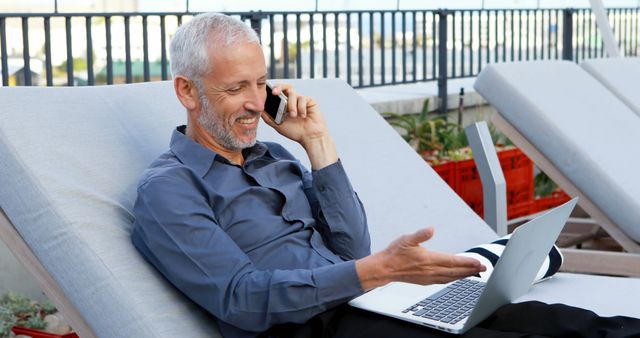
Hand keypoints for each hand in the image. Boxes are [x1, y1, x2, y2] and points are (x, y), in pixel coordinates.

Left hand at [262, 83, 337, 169]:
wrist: (310, 137)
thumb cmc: (295, 131)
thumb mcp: (278, 125)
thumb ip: (268, 117)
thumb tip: (257, 109)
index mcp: (284, 104)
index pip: (277, 92)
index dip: (272, 90)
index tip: (267, 92)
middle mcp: (292, 100)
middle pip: (285, 86)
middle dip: (279, 87)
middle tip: (274, 92)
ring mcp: (301, 99)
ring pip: (293, 93)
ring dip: (291, 105)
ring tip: (293, 116)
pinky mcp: (310, 101)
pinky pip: (303, 98)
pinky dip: (301, 107)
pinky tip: (303, 116)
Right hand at [355, 227, 485, 290]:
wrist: (384, 268)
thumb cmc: (394, 253)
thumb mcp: (406, 239)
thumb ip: (420, 234)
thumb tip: (431, 229)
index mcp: (429, 259)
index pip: (453, 261)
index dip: (467, 262)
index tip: (479, 262)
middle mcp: (431, 270)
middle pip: (455, 271)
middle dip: (471, 270)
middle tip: (483, 268)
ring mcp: (429, 277)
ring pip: (451, 278)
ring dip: (464, 275)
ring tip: (474, 273)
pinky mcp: (425, 281)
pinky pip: (444, 281)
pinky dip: (453, 279)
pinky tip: (456, 277)